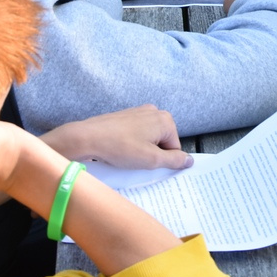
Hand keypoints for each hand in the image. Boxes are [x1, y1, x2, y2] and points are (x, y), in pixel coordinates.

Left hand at [45, 105, 192, 169]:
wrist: (88, 138)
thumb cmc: (120, 147)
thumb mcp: (151, 159)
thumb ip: (174, 160)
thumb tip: (189, 160)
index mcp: (165, 120)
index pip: (175, 148)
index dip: (163, 161)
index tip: (148, 165)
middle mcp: (154, 112)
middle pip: (162, 142)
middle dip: (152, 154)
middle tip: (137, 161)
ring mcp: (139, 112)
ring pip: (148, 139)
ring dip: (141, 150)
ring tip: (126, 156)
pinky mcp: (125, 116)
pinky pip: (136, 134)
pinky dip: (131, 144)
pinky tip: (120, 150)